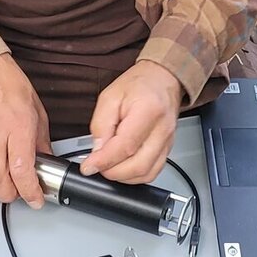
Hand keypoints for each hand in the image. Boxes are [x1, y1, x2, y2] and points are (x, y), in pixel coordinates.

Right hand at [0, 55, 50, 206]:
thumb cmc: (9, 86)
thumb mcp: (37, 112)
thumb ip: (41, 141)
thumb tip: (45, 164)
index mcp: (17, 126)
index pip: (22, 169)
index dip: (30, 191)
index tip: (35, 198)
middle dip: (10, 195)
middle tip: (17, 193)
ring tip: (0, 187)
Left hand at [83, 61, 183, 183]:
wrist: (161, 80)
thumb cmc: (139, 85)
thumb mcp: (109, 97)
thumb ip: (100, 125)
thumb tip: (96, 151)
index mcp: (148, 111)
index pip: (125, 146)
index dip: (104, 161)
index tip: (88, 166)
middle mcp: (162, 129)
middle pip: (138, 165)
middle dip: (112, 172)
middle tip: (97, 165)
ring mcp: (167, 142)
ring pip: (146, 173)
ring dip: (123, 177)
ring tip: (109, 165)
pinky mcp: (167, 149)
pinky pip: (152, 172)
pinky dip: (135, 176)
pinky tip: (123, 167)